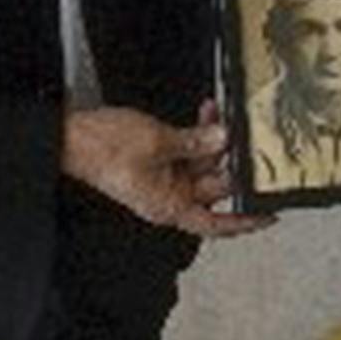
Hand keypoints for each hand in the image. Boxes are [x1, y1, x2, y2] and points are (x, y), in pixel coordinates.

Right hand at [59, 101, 274, 238]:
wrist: (73, 135)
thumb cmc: (102, 149)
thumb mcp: (159, 142)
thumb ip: (195, 142)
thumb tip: (222, 140)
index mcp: (168, 206)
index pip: (215, 223)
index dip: (244, 222)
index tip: (267, 216)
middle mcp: (167, 197)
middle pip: (212, 186)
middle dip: (228, 161)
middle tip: (243, 140)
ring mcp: (162, 179)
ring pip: (201, 164)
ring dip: (212, 141)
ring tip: (218, 118)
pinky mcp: (156, 162)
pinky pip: (186, 151)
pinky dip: (196, 135)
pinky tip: (204, 116)